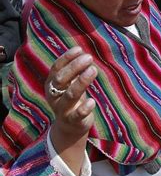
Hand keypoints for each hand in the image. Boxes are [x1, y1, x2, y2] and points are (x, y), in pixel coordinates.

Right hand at [47, 47, 97, 175]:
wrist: (70, 127)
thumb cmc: (72, 99)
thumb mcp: (70, 84)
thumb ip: (75, 71)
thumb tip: (83, 53)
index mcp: (52, 85)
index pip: (56, 68)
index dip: (66, 58)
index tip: (79, 49)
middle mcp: (54, 96)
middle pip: (61, 79)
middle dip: (74, 67)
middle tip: (89, 58)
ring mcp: (62, 109)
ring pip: (70, 95)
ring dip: (82, 82)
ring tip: (93, 70)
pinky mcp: (73, 121)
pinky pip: (77, 114)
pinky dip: (84, 108)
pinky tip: (92, 101)